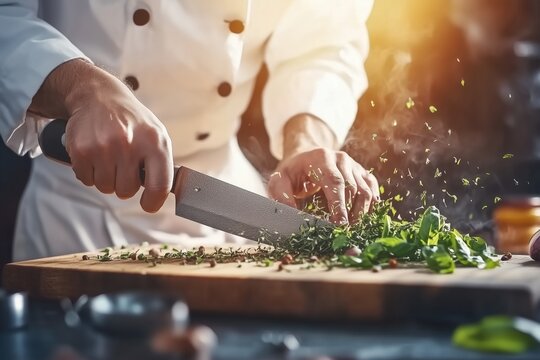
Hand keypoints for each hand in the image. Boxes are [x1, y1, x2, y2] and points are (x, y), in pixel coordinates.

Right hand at [30, 59, 172, 211]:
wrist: (99, 96)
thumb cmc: (132, 122)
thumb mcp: (156, 135)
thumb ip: (162, 164)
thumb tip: (166, 194)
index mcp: (155, 142)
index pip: (160, 185)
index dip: (153, 202)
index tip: (148, 204)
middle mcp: (131, 144)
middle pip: (127, 191)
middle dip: (124, 183)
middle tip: (122, 165)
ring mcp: (105, 147)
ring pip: (105, 187)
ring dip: (106, 177)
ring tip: (109, 156)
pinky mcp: (82, 149)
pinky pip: (86, 179)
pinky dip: (88, 172)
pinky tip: (94, 154)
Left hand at [267, 114, 378, 223]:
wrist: (304, 156)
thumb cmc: (292, 172)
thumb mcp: (279, 181)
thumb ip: (282, 197)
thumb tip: (294, 217)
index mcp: (321, 158)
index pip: (335, 182)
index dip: (339, 204)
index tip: (339, 224)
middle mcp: (341, 159)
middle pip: (352, 188)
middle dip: (350, 213)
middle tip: (344, 233)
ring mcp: (354, 165)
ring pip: (365, 191)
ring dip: (360, 213)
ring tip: (351, 230)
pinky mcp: (362, 173)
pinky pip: (372, 191)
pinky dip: (370, 207)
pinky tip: (361, 220)